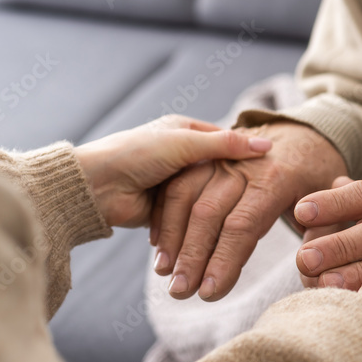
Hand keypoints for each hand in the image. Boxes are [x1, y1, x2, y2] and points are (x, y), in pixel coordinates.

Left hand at [73, 115, 271, 227]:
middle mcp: (179, 156)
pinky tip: (219, 230)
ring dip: (215, 208)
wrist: (95, 187)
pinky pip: (188, 217)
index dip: (243, 154)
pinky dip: (198, 224)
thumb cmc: (136, 155)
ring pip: (203, 196)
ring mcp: (171, 183)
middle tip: (258, 195)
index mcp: (184, 132)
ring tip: (243, 215)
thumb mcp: (185, 143)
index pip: (224, 142)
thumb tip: (267, 145)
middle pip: (216, 172)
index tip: (266, 166)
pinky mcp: (163, 210)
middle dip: (232, 185)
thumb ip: (225, 145)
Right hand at [152, 121, 346, 301]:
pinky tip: (162, 248)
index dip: (224, 261)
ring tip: (166, 275)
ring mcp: (220, 159)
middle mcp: (242, 165)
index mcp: (276, 178)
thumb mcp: (337, 195)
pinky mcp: (205, 158)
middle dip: (192, 257)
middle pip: (208, 214)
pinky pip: (177, 184)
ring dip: (172, 238)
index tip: (211, 293)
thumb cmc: (320, 170)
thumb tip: (309, 260)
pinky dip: (165, 216)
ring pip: (185, 196)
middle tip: (181, 293)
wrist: (304, 130)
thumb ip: (328, 228)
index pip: (243, 225)